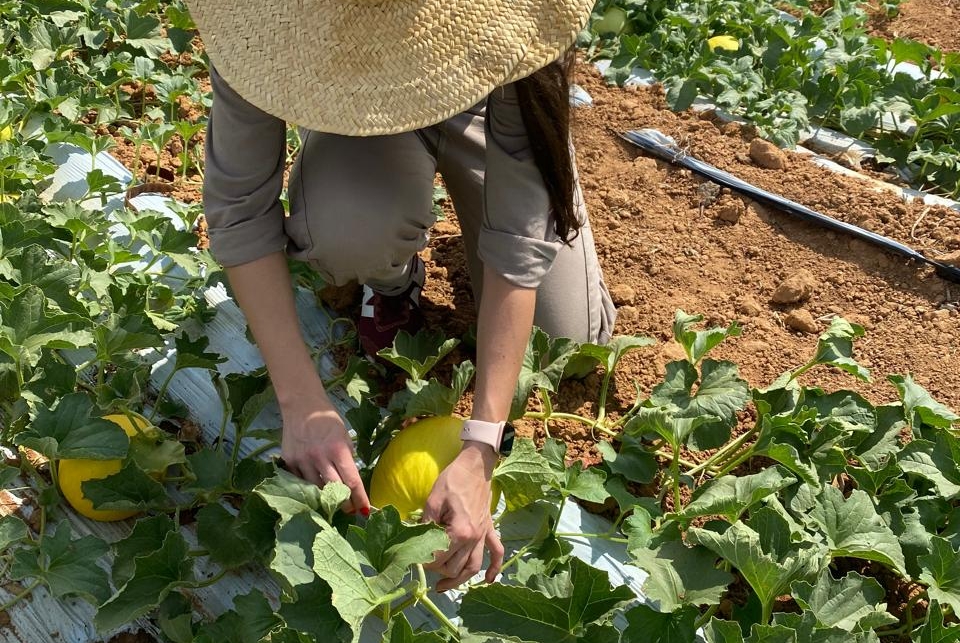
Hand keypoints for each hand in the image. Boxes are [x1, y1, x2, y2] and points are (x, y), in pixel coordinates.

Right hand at [279, 395, 369, 515]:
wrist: (302, 405)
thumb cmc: (328, 420)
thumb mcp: (344, 436)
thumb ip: (347, 458)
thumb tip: (351, 483)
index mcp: (337, 449)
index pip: (352, 481)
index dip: (360, 499)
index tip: (365, 511)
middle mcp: (319, 456)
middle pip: (335, 490)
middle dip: (344, 504)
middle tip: (350, 510)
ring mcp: (302, 460)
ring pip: (316, 489)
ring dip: (326, 498)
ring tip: (332, 503)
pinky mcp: (289, 461)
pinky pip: (300, 482)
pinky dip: (309, 487)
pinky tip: (314, 490)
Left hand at [423, 443, 503, 591]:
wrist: (475, 466)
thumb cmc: (453, 479)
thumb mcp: (433, 500)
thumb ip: (426, 525)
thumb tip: (416, 543)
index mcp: (459, 531)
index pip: (440, 557)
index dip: (424, 561)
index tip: (414, 557)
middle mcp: (474, 538)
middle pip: (455, 566)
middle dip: (437, 570)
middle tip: (424, 564)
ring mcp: (483, 535)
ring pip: (473, 567)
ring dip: (460, 580)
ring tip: (444, 586)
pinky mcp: (489, 529)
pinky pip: (496, 552)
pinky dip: (494, 568)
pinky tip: (487, 580)